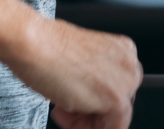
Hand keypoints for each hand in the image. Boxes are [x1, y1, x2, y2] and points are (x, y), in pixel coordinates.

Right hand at [13, 17, 140, 128]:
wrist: (34, 44)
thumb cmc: (47, 47)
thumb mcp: (81, 61)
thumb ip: (95, 77)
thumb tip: (93, 97)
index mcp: (122, 49)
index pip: (117, 89)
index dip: (91, 101)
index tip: (75, 103)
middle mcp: (129, 62)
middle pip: (116, 105)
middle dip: (89, 112)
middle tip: (66, 107)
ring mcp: (126, 80)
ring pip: (115, 119)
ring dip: (84, 121)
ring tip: (62, 107)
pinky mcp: (117, 99)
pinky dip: (84, 128)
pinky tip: (64, 111)